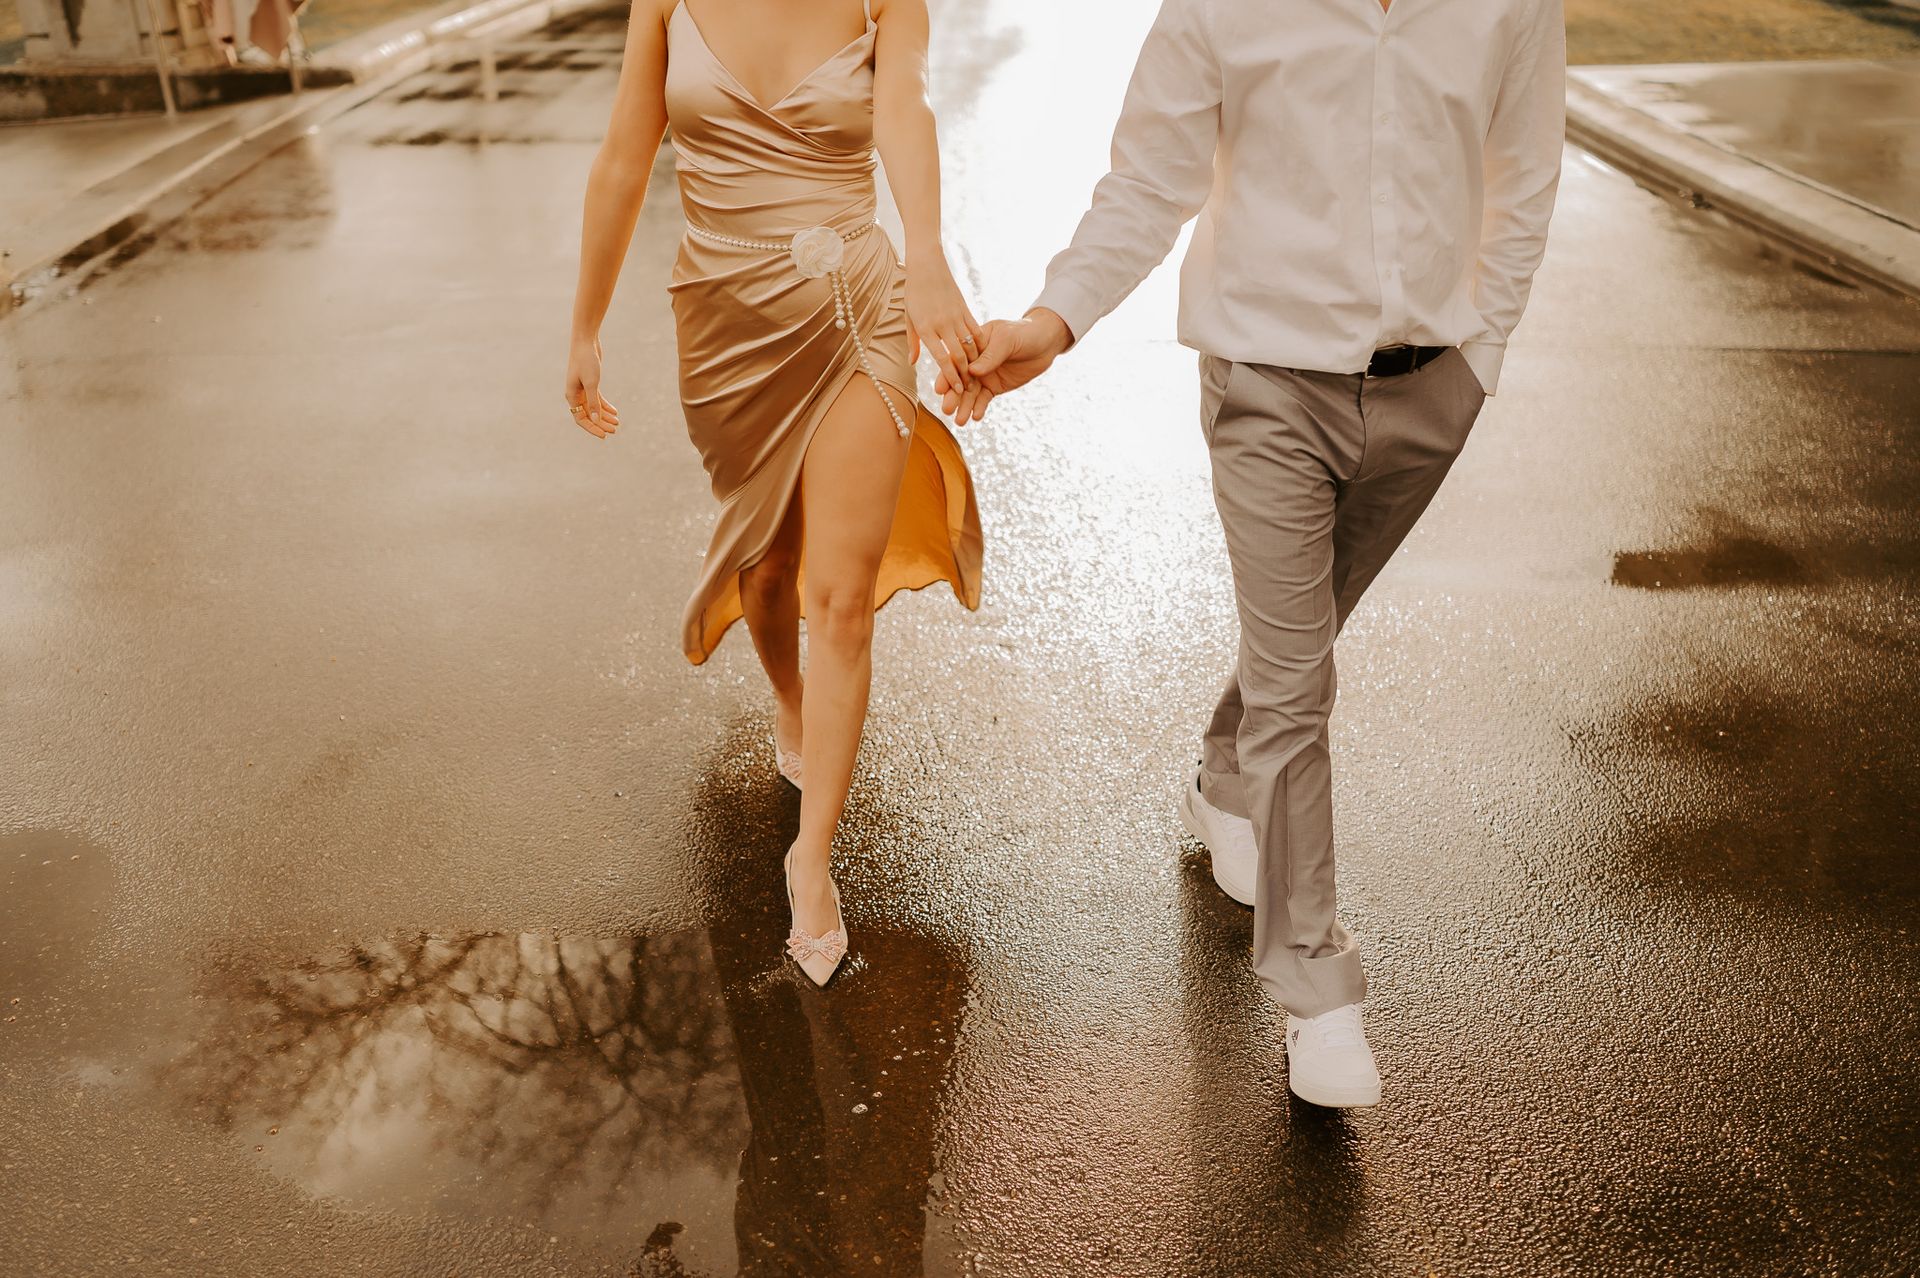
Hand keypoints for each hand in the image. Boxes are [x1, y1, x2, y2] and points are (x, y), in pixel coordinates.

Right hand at [563, 334, 620, 438]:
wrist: (585, 341)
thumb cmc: (586, 361)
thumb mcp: (592, 383)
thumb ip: (593, 402)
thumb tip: (595, 420)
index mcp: (571, 396)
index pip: (581, 419)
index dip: (592, 428)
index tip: (605, 435)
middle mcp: (575, 394)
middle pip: (588, 415)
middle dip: (601, 423)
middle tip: (615, 430)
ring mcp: (582, 389)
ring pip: (594, 408)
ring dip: (605, 416)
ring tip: (617, 423)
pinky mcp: (590, 383)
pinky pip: (597, 399)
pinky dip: (605, 406)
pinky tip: (615, 411)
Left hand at [905, 255, 985, 415]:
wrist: (926, 265)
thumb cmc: (914, 292)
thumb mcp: (909, 318)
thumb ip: (913, 342)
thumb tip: (913, 362)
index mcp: (926, 328)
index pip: (942, 358)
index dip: (951, 376)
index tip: (957, 389)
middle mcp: (942, 323)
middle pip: (958, 355)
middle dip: (964, 374)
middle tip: (968, 389)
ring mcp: (955, 315)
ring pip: (969, 344)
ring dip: (974, 362)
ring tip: (976, 376)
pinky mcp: (965, 308)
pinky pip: (976, 330)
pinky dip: (980, 344)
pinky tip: (983, 355)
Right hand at [935, 308, 1072, 424]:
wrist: (1045, 342)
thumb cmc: (1024, 333)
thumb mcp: (1007, 339)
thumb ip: (990, 355)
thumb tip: (972, 372)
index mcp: (971, 344)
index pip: (955, 360)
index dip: (947, 375)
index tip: (940, 389)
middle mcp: (974, 361)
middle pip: (959, 380)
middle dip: (952, 396)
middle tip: (946, 410)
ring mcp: (984, 375)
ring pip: (970, 393)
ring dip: (964, 407)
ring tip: (959, 421)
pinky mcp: (994, 387)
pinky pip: (984, 399)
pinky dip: (979, 408)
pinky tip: (975, 417)